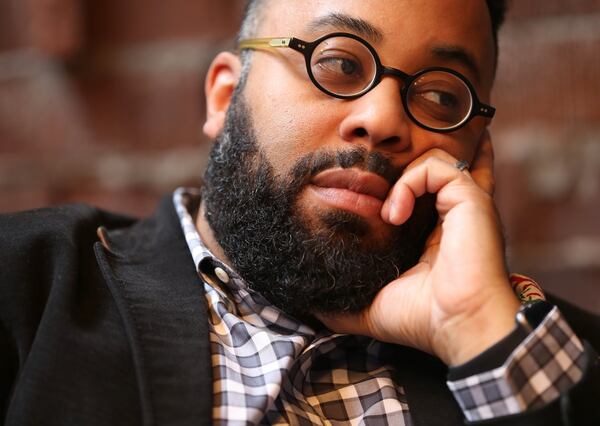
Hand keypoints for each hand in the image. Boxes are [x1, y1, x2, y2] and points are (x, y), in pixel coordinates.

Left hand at [317, 132, 519, 365]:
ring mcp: (463, 204)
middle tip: (372, 185)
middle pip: (431, 167)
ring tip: (389, 216)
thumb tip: (309, 306)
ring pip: (431, 159)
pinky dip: (408, 183)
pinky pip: (434, 166)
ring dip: (400, 180)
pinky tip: (395, 214)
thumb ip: (342, 302)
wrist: (458, 326)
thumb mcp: (371, 307)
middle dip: (401, 163)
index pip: (423, 192)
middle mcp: (452, 214)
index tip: (365, 190)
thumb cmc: (421, 319)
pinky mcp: (469, 199)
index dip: (399, 183)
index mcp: (435, 233)